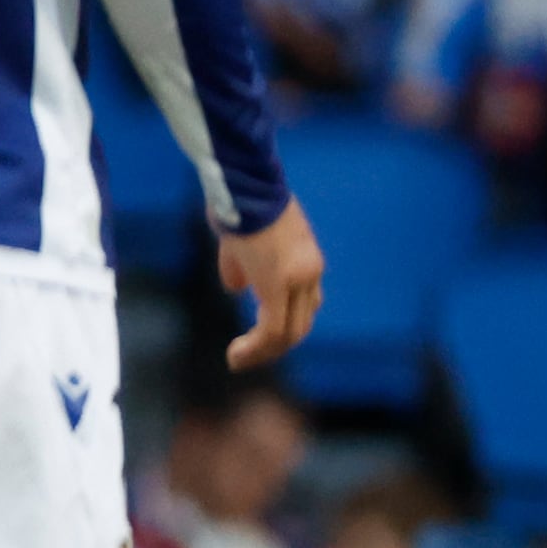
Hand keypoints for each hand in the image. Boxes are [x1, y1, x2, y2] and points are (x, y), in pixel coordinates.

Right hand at [217, 199, 326, 372]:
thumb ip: (242, 267)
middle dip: (273, 347)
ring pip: (289, 333)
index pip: (305, 306)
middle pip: (300, 325)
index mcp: (306, 262)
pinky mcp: (277, 285)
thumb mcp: (243, 240)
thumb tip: (236, 288)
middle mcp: (310, 273)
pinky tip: (236, 355)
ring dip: (263, 353)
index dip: (283, 327)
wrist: (244, 186)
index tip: (258, 338)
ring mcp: (297, 280)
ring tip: (238, 361)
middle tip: (246, 358)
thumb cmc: (239, 204)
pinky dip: (256, 348)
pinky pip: (271, 330)